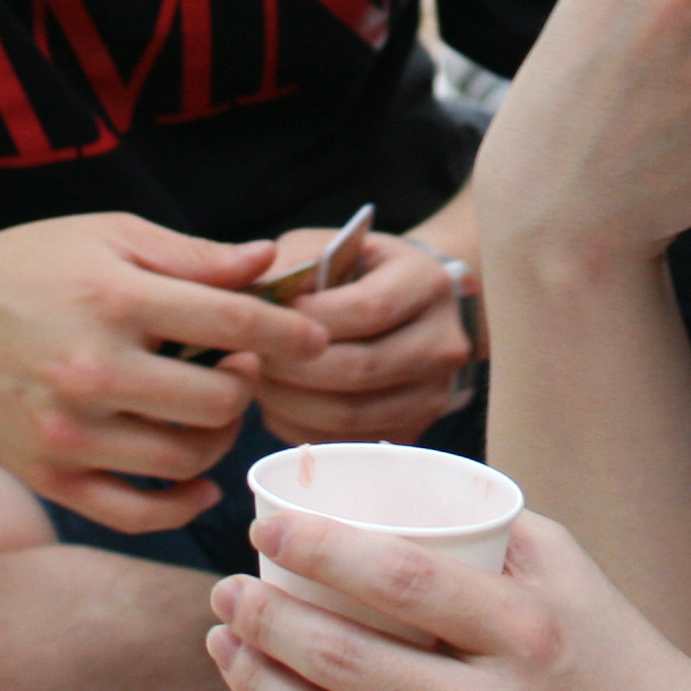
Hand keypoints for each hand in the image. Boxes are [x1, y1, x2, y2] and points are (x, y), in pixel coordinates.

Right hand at [0, 213, 332, 533]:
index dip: (291, 333)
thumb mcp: (108, 237)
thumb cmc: (27, 268)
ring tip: (210, 405)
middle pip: (220, 401)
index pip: (233, 324)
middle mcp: (91, 370)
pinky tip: (200, 481)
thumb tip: (266, 265)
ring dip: (219, 435)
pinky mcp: (52, 477)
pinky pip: (141, 512)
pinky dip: (184, 503)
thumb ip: (192, 257)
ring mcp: (69, 432)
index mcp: (112, 298)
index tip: (317, 339)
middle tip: (240, 366)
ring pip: (188, 458)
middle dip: (247, 384)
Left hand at [206, 505, 690, 690]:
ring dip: (253, 685)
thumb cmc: (619, 662)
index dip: (314, 548)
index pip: (396, 581)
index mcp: (529, 634)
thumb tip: (387, 493)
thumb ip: (488, 528)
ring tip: (228, 647)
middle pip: (340, 660)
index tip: (265, 530)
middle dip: (260, 618)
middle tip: (226, 591)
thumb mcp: (575, 574)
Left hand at [254, 232, 474, 446]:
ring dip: (290, 404)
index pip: (367, 310)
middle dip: (290, 368)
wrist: (409, 307)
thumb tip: (249, 298)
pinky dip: (302, 430)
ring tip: (258, 382)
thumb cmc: (357, 272)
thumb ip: (293, 262)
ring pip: (351, 416)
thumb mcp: (330, 247)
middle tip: (247, 358)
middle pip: (359, 369)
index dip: (306, 321)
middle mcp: (443, 341)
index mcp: (428, 283)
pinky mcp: (414, 432)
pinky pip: (347, 443)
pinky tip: (280, 406)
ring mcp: (433, 394)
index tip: (264, 319)